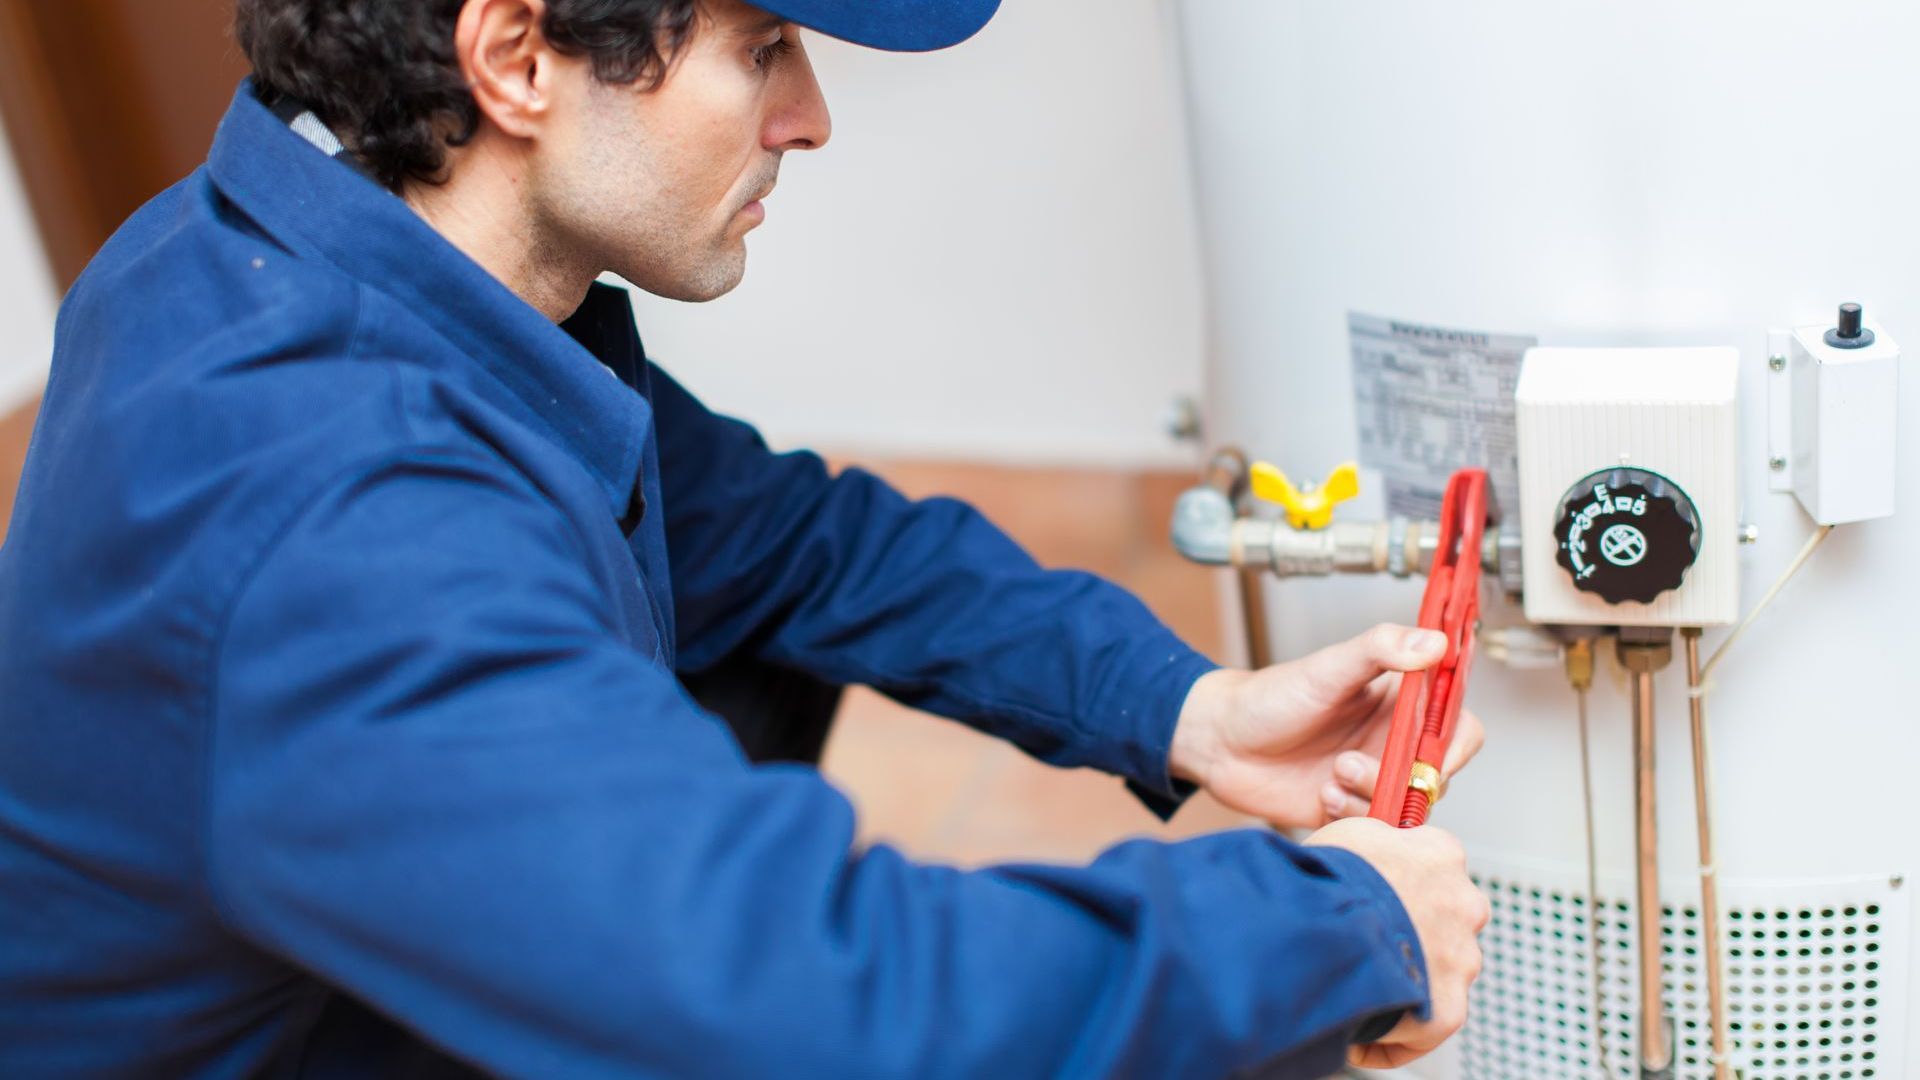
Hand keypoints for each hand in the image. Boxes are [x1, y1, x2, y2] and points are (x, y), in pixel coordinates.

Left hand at [1168, 624, 1484, 829]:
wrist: (1219, 741)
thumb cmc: (1270, 697)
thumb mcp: (1327, 666)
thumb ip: (1381, 648)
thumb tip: (1434, 641)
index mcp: (1398, 704)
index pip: (1459, 727)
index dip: (1453, 745)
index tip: (1427, 754)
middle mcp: (1392, 743)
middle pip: (1436, 775)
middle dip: (1405, 779)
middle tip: (1355, 764)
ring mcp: (1373, 779)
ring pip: (1407, 807)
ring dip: (1372, 796)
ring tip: (1332, 775)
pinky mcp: (1351, 810)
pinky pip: (1375, 828)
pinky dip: (1353, 816)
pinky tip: (1322, 795)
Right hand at [1305, 816, 1488, 1067]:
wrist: (1330, 927)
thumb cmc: (1333, 877)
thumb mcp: (1351, 833)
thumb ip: (1378, 839)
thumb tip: (1377, 845)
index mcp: (1442, 854)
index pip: (1435, 865)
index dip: (1403, 881)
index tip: (1380, 892)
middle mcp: (1465, 903)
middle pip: (1445, 920)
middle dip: (1414, 931)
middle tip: (1368, 941)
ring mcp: (1462, 959)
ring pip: (1439, 971)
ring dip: (1408, 979)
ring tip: (1359, 984)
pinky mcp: (1449, 1009)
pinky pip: (1425, 1027)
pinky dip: (1395, 1035)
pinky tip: (1359, 1036)